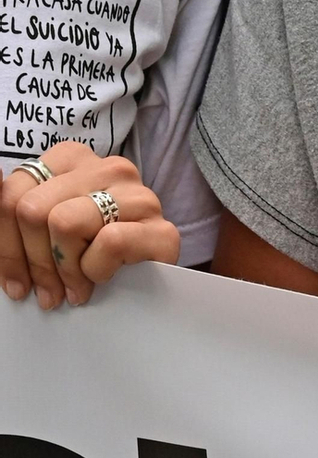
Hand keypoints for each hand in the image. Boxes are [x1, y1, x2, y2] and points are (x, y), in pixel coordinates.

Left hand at [0, 145, 179, 307]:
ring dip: (65, 269)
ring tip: (76, 286)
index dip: (6, 247)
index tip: (16, 281)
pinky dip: (96, 271)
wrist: (139, 298)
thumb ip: (7, 206)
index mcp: (72, 160)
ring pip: (66, 223)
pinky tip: (102, 278)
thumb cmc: (78, 262)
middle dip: (35, 262)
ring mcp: (139, 194)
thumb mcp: (32, 235)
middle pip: (34, 210)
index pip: (13, 193)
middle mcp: (108, 167)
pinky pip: (108, 242)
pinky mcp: (161, 229)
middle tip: (49, 290)